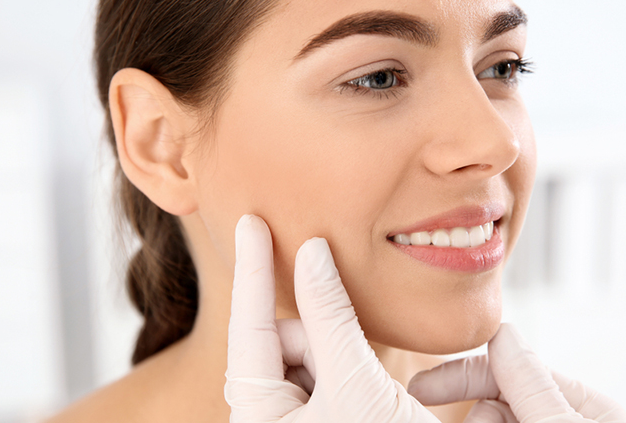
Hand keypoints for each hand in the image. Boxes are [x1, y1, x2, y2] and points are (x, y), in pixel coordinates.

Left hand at [225, 214, 440, 421]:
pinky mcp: (322, 416)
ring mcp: (296, 418)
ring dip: (343, 354)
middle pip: (286, 342)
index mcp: (260, 418)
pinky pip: (328, 369)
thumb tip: (313, 251)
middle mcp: (271, 417)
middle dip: (323, 336)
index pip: (249, 329)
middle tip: (361, 363)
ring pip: (312, 353)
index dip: (253, 270)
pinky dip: (350, 365)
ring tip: (374, 390)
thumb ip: (331, 317)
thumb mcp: (357, 385)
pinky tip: (376, 391)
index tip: (249, 222)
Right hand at [407, 323, 625, 422]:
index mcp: (584, 407)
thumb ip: (531, 386)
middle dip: (467, 409)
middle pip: (495, 400)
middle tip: (429, 415)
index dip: (461, 375)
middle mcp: (561, 420)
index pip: (512, 370)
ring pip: (487, 421)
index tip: (419, 387)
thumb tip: (500, 332)